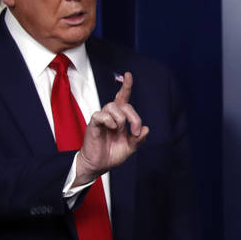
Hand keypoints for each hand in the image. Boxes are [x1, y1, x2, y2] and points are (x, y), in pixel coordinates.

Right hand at [74, 71, 148, 186]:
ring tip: (118, 131)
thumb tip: (146, 129)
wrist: (99, 165)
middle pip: (124, 104)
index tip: (129, 75)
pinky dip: (109, 121)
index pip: (123, 98)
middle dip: (134, 118)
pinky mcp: (94, 123)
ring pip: (112, 107)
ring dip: (121, 120)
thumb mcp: (131, 147)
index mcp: (120, 118)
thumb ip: (139, 139)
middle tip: (135, 132)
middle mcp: (111, 115)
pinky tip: (111, 128)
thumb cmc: (113, 154)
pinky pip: (101, 115)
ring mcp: (102, 118)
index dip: (126, 86)